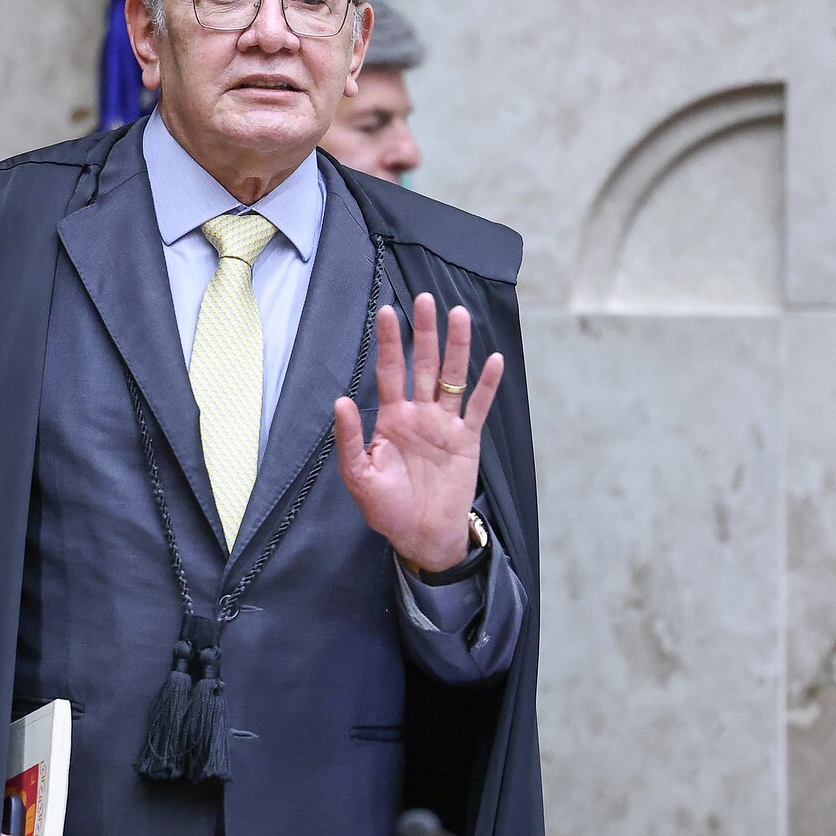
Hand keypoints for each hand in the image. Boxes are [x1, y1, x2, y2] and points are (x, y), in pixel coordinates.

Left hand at [332, 293, 502, 572]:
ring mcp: (445, 424)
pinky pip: (478, 408)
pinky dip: (487, 385)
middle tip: (425, 300)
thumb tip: (340, 401)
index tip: (387, 312)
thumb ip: (349, 439)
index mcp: (391, 418)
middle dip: (424, 333)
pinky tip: (495, 360)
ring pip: (452, 377)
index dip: (389, 342)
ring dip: (457, 347)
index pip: (390, 371)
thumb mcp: (359, 476)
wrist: (421, 536)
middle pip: (424, 364)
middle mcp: (419, 414)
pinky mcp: (467, 440)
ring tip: (459, 315)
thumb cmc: (387, 509)